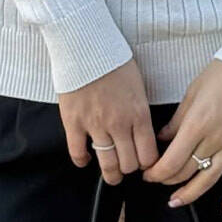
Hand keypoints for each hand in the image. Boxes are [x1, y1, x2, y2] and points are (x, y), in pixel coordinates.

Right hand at [58, 57, 159, 184]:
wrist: (86, 46)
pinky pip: (78, 153)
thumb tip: (142, 131)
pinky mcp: (73, 122)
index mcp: (138, 114)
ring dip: (111, 174)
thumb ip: (140, 111)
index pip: (148, 155)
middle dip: (130, 168)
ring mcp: (95, 125)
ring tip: (112, 175)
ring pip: (107, 164)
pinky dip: (82, 161)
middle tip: (128, 166)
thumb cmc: (114, 60)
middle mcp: (119, 124)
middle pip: (129, 164)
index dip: (148, 164)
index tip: (145, 163)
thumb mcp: (138, 85)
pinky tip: (86, 160)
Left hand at [140, 59, 221, 213]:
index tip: (149, 173)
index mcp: (197, 124)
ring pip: (210, 180)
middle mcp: (215, 139)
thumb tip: (163, 138)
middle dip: (168, 180)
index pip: (171, 161)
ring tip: (178, 201)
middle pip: (186, 171)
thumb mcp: (192, 93)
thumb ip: (177, 120)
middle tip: (159, 180)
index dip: (156, 173)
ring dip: (191, 194)